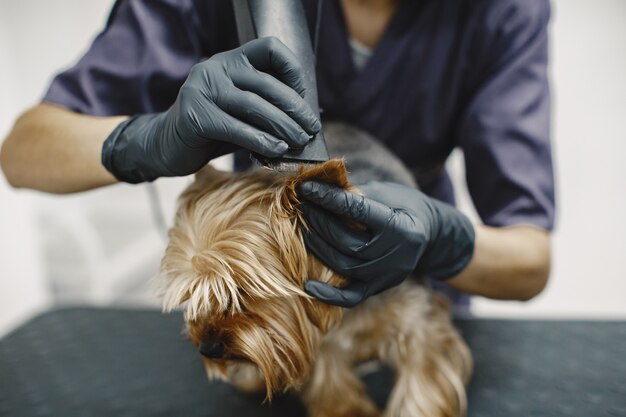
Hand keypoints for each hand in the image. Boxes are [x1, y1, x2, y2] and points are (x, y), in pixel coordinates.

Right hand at [102, 37, 320, 182]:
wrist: (166, 146)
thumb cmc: (212, 130)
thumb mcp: (241, 113)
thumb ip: (265, 109)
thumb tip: (306, 120)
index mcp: (230, 61)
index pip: (267, 48)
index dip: (292, 68)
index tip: (304, 96)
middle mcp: (215, 68)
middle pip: (266, 83)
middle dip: (294, 109)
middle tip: (311, 129)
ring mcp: (202, 89)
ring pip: (253, 105)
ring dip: (282, 126)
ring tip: (299, 142)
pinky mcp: (194, 115)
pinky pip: (236, 128)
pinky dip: (261, 141)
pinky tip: (277, 150)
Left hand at [299, 181, 474, 306]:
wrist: (430, 234)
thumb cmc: (405, 206)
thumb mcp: (387, 193)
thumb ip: (357, 194)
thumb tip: (320, 187)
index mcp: (401, 226)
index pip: (357, 212)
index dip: (329, 199)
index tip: (307, 188)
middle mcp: (397, 255)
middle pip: (347, 242)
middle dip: (321, 223)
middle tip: (303, 207)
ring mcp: (389, 275)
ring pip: (345, 266)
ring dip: (319, 248)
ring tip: (305, 230)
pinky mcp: (381, 287)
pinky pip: (352, 297)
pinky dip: (329, 294)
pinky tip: (308, 286)